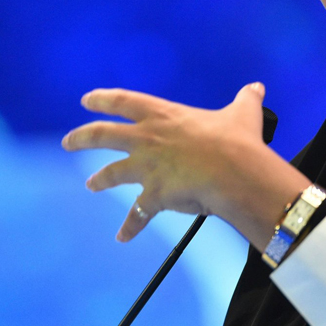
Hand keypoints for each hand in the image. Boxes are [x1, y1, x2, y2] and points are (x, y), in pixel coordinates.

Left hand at [62, 83, 310, 245]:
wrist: (234, 171)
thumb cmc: (237, 139)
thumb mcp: (242, 113)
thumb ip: (246, 99)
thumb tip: (257, 87)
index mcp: (162, 115)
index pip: (123, 101)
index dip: (102, 99)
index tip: (86, 100)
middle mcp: (146, 139)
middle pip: (102, 135)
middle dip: (81, 138)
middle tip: (68, 142)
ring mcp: (146, 168)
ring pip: (112, 173)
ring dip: (100, 180)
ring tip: (91, 185)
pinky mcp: (154, 195)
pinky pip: (137, 215)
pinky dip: (130, 227)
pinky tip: (122, 237)